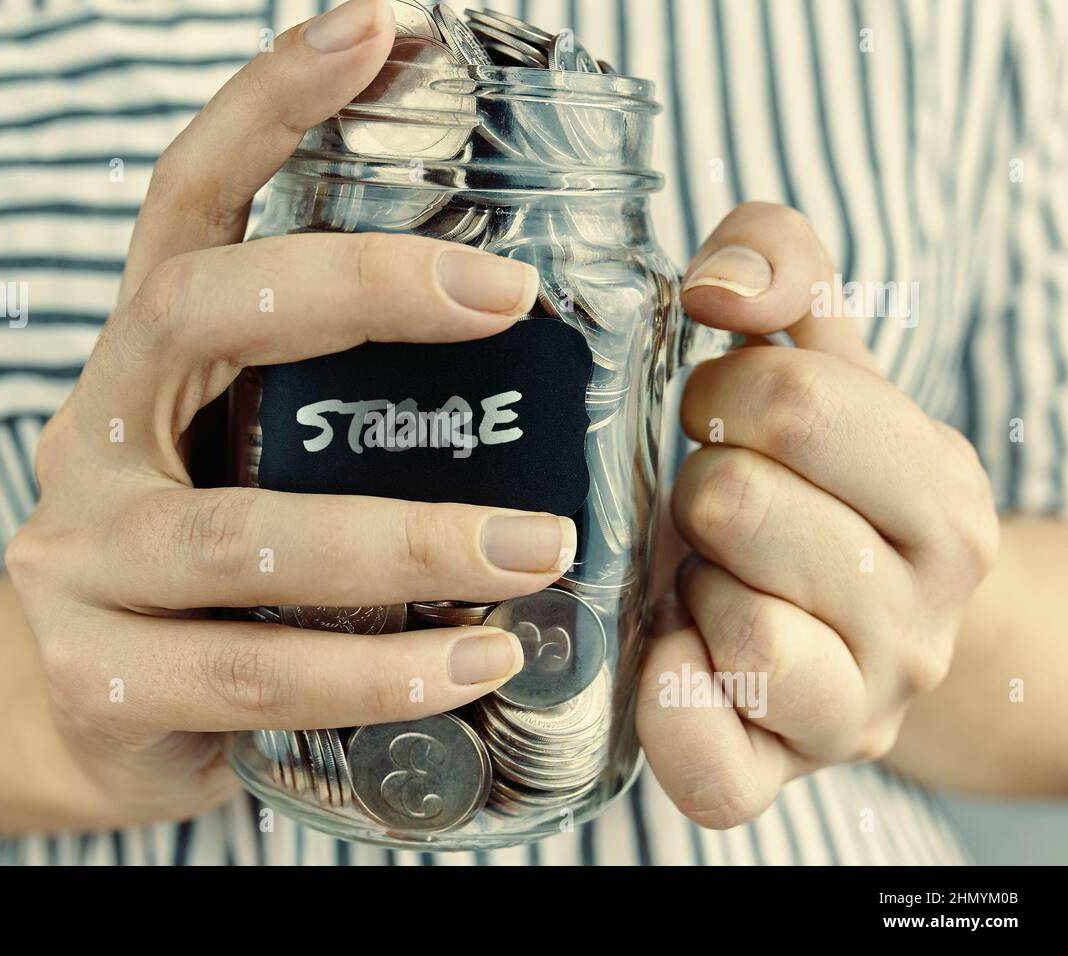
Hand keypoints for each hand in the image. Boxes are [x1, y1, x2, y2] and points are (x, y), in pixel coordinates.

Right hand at [5, 0, 571, 826]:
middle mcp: (90, 435)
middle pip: (201, 314)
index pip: (185, 203)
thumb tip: (530, 337)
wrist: (93, 717)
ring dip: (404, 540)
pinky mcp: (99, 677)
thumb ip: (345, 407)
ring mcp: (78, 559)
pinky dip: (373, 675)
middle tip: (505, 292)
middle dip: (357, 286)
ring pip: (241, 536)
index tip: (375, 28)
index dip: (267, 106)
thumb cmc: (219, 575)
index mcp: (142, 361)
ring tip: (537, 549)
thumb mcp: (261, 460)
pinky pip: (251, 676)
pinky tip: (472, 670)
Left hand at [636, 202, 999, 827]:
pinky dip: (674, 708)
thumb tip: (720, 282)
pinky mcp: (781, 776)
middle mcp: (923, 613)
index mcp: (940, 494)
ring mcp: (859, 708)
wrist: (853, 627)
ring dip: (691, 584)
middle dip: (700, 487)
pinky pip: (715, 764)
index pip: (794, 402)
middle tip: (715, 506)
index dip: (721, 397)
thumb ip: (783, 264)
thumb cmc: (816, 482)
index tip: (724, 422)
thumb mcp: (820, 358)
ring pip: (735, 623)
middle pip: (740, 504)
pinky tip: (671, 656)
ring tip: (711, 578)